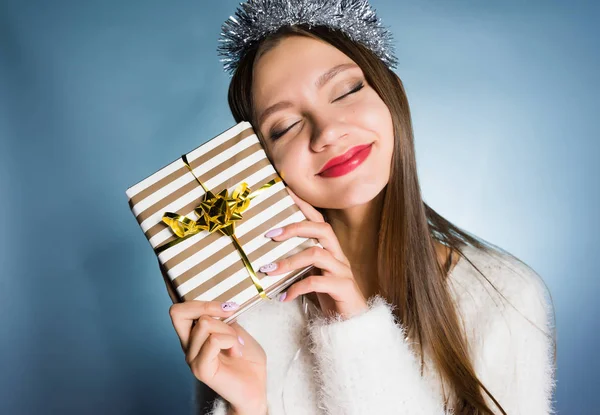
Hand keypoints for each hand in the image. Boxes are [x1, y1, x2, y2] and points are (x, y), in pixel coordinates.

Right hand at [161, 263, 267, 413]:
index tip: (166, 266)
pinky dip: (230, 341)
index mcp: (194, 333)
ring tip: (238, 344)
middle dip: (205, 305)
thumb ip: (224, 316)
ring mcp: (191, 357)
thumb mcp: (237, 329)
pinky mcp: (200, 368)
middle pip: (177, 311)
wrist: (256, 387)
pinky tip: (236, 352)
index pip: (177, 308)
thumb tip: (221, 300)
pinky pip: (212, 340)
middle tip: (229, 311)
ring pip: (205, 324)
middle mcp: (187, 344)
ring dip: (229, 330)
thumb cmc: (247, 359)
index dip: (169, 287)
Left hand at [260, 188, 368, 319]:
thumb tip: (268, 259)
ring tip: (269, 270)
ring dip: (289, 261)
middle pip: (322, 230)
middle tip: (271, 235)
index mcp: (332, 250)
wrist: (353, 326)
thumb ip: (298, 266)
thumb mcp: (312, 277)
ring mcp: (343, 272)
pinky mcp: (343, 289)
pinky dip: (297, 288)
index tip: (285, 193)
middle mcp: (339, 256)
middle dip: (295, 228)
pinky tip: (283, 296)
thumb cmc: (330, 299)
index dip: (304, 206)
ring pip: (317, 255)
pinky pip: (317, 283)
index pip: (319, 221)